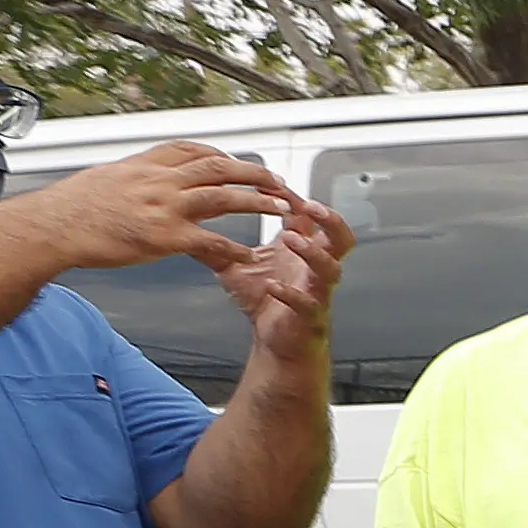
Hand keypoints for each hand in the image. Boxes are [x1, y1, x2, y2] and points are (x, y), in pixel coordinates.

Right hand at [0, 141, 296, 280]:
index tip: (237, 160)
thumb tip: (138, 176)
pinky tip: (249, 254)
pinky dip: (233, 247)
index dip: (221, 154)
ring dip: (257, 201)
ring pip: (223, 196)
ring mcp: (163, 207)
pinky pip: (211, 241)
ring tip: (281, 207)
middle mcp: (158, 180)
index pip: (191, 150)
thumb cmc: (69, 208)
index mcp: (144, 165)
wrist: (50, 227)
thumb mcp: (104, 179)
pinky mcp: (164, 236)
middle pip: (218, 166)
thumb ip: (131, 177)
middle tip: (276, 180)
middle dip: (253, 172)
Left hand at [218, 187, 352, 361]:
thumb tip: (187, 226)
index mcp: (300, 250)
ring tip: (292, 239)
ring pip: (331, 267)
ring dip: (313, 252)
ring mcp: (316, 290)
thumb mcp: (234, 266)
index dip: (294, 200)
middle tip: (311, 207)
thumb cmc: (264, 301)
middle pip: (340, 237)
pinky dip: (291, 294)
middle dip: (330, 220)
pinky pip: (308, 302)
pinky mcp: (310, 315)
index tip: (274, 188)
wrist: (275, 340)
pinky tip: (274, 287)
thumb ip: (216, 244)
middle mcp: (313, 267)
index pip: (307, 217)